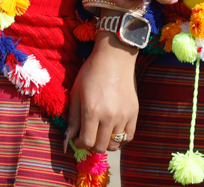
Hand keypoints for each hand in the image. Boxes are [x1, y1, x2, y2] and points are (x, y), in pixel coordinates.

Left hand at [66, 33, 139, 153]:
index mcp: (92, 111)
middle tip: (89, 135)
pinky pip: (129, 137)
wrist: (114, 57)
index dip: (80, 143)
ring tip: (101, 133)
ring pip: (115, 144)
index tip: (78, 137)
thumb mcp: (76, 93)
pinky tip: (114, 131)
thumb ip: (72, 118)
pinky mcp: (134, 112)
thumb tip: (69, 138)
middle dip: (91, 144)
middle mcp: (109, 116)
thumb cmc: (91, 72)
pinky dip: (121, 139)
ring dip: (106, 142)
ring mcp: (124, 115)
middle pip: (101, 146)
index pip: (86, 142)